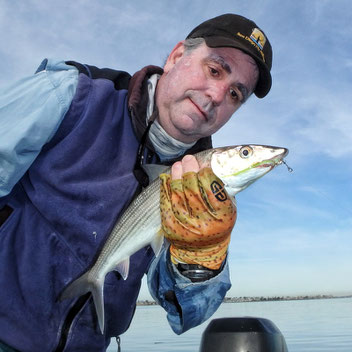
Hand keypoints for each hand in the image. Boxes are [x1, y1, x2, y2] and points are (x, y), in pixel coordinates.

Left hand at [159, 155, 236, 269]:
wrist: (203, 251)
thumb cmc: (218, 223)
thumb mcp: (227, 208)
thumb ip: (220, 188)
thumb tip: (206, 164)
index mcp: (223, 218)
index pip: (212, 190)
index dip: (206, 174)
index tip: (203, 165)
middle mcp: (204, 224)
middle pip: (193, 191)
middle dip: (190, 171)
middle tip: (188, 159)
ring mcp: (186, 227)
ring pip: (178, 195)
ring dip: (176, 177)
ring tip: (178, 165)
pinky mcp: (171, 228)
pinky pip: (166, 203)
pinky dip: (165, 188)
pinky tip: (167, 178)